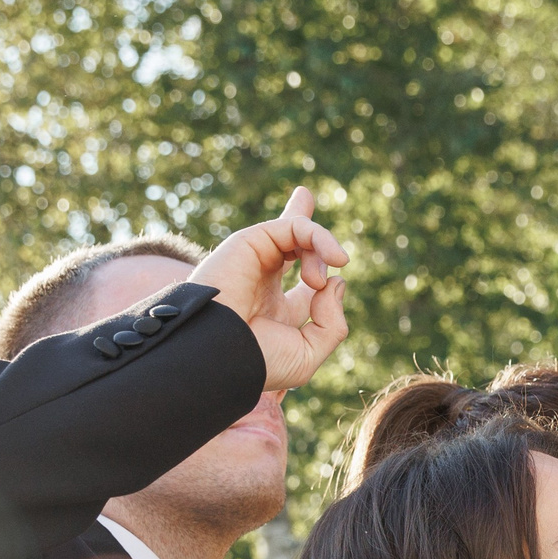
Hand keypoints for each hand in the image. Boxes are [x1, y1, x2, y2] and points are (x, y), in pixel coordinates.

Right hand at [191, 185, 351, 390]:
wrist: (220, 350)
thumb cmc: (257, 361)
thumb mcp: (306, 354)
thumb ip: (331, 325)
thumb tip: (337, 283)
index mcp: (275, 312)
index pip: (303, 288)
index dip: (316, 274)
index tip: (329, 282)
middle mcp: (263, 283)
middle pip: (292, 244)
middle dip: (304, 229)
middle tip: (304, 197)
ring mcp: (256, 260)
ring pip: (300, 235)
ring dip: (322, 254)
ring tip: (318, 282)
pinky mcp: (251, 241)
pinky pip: (296, 226)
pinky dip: (320, 238)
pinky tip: (334, 261)